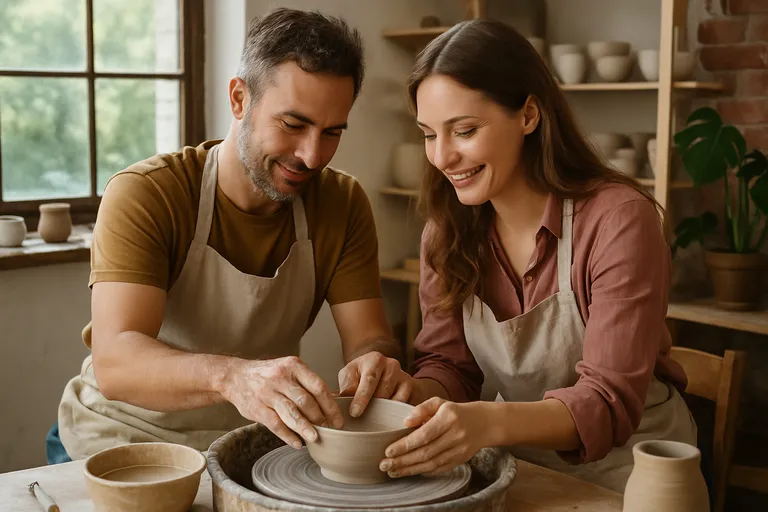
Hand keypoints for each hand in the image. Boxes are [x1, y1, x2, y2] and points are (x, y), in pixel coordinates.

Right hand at [221, 356, 342, 448]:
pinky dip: (288, 435)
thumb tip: (334, 401)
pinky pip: (275, 424)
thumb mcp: (288, 370)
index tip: (338, 420)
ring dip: (305, 428)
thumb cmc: (269, 375)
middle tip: (329, 430)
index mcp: (293, 366)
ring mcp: (267, 393)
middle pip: (305, 401)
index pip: (318, 386)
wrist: (235, 376)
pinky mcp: (256, 408)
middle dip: (320, 418)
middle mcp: (281, 378)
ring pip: (291, 413)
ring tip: (316, 439)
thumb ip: (307, 383)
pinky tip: (298, 443)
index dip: (330, 405)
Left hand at [337, 351, 412, 416]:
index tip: (354, 413)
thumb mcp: (349, 375)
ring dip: (381, 410)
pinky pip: (402, 404)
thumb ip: (347, 385)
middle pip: (383, 391)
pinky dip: (393, 412)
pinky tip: (384, 416)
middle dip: (371, 406)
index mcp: (374, 359)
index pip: (369, 379)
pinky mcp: (409, 386)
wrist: (376, 370)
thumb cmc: (360, 374)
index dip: (362, 397)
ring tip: (371, 417)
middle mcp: (391, 365)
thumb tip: (345, 398)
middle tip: (360, 419)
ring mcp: (402, 375)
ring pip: (393, 399)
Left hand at [378, 398, 488, 477]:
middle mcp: (456, 435)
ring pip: (432, 464)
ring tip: (393, 471)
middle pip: (426, 452)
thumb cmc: (455, 411)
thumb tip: (405, 422)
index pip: (424, 435)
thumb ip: (421, 409)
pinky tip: (409, 472)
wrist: (483, 423)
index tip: (389, 451)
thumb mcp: (439, 403)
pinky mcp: (460, 460)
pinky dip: (423, 472)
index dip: (406, 445)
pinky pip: (439, 469)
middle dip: (403, 461)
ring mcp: (460, 450)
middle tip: (384, 465)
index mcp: (449, 417)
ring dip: (410, 470)